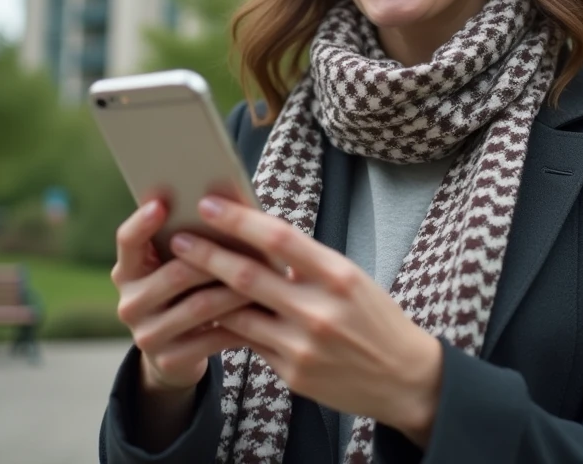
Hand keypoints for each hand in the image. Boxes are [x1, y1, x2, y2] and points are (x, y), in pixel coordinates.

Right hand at [110, 194, 253, 392]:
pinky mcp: (168, 360)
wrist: (176, 354)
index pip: (127, 241)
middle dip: (218, 257)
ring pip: (200, 305)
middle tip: (254, 243)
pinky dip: (242, 323)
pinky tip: (265, 312)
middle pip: (175, 273)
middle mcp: (130, 303)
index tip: (162, 203)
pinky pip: (212, 337)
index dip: (142, 222)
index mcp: (128, 271)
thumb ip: (190, 241)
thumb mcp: (176, 268)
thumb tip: (230, 204)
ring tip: (269, 276)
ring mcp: (146, 335)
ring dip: (238, 290)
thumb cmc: (186, 294)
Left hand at [171, 197, 444, 446]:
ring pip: (239, 313)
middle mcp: (320, 310)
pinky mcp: (292, 374)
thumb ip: (309, 263)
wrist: (405, 378)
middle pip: (248, 275)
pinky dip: (228, 326)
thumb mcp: (352, 280)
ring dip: (207, 293)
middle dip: (207, 254)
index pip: (280, 238)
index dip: (240, 220)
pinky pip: (250, 343)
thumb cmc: (376, 318)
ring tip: (182, 275)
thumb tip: (260, 237)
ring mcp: (303, 346)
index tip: (210, 205)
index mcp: (339, 276)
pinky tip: (208, 313)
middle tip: (178, 238)